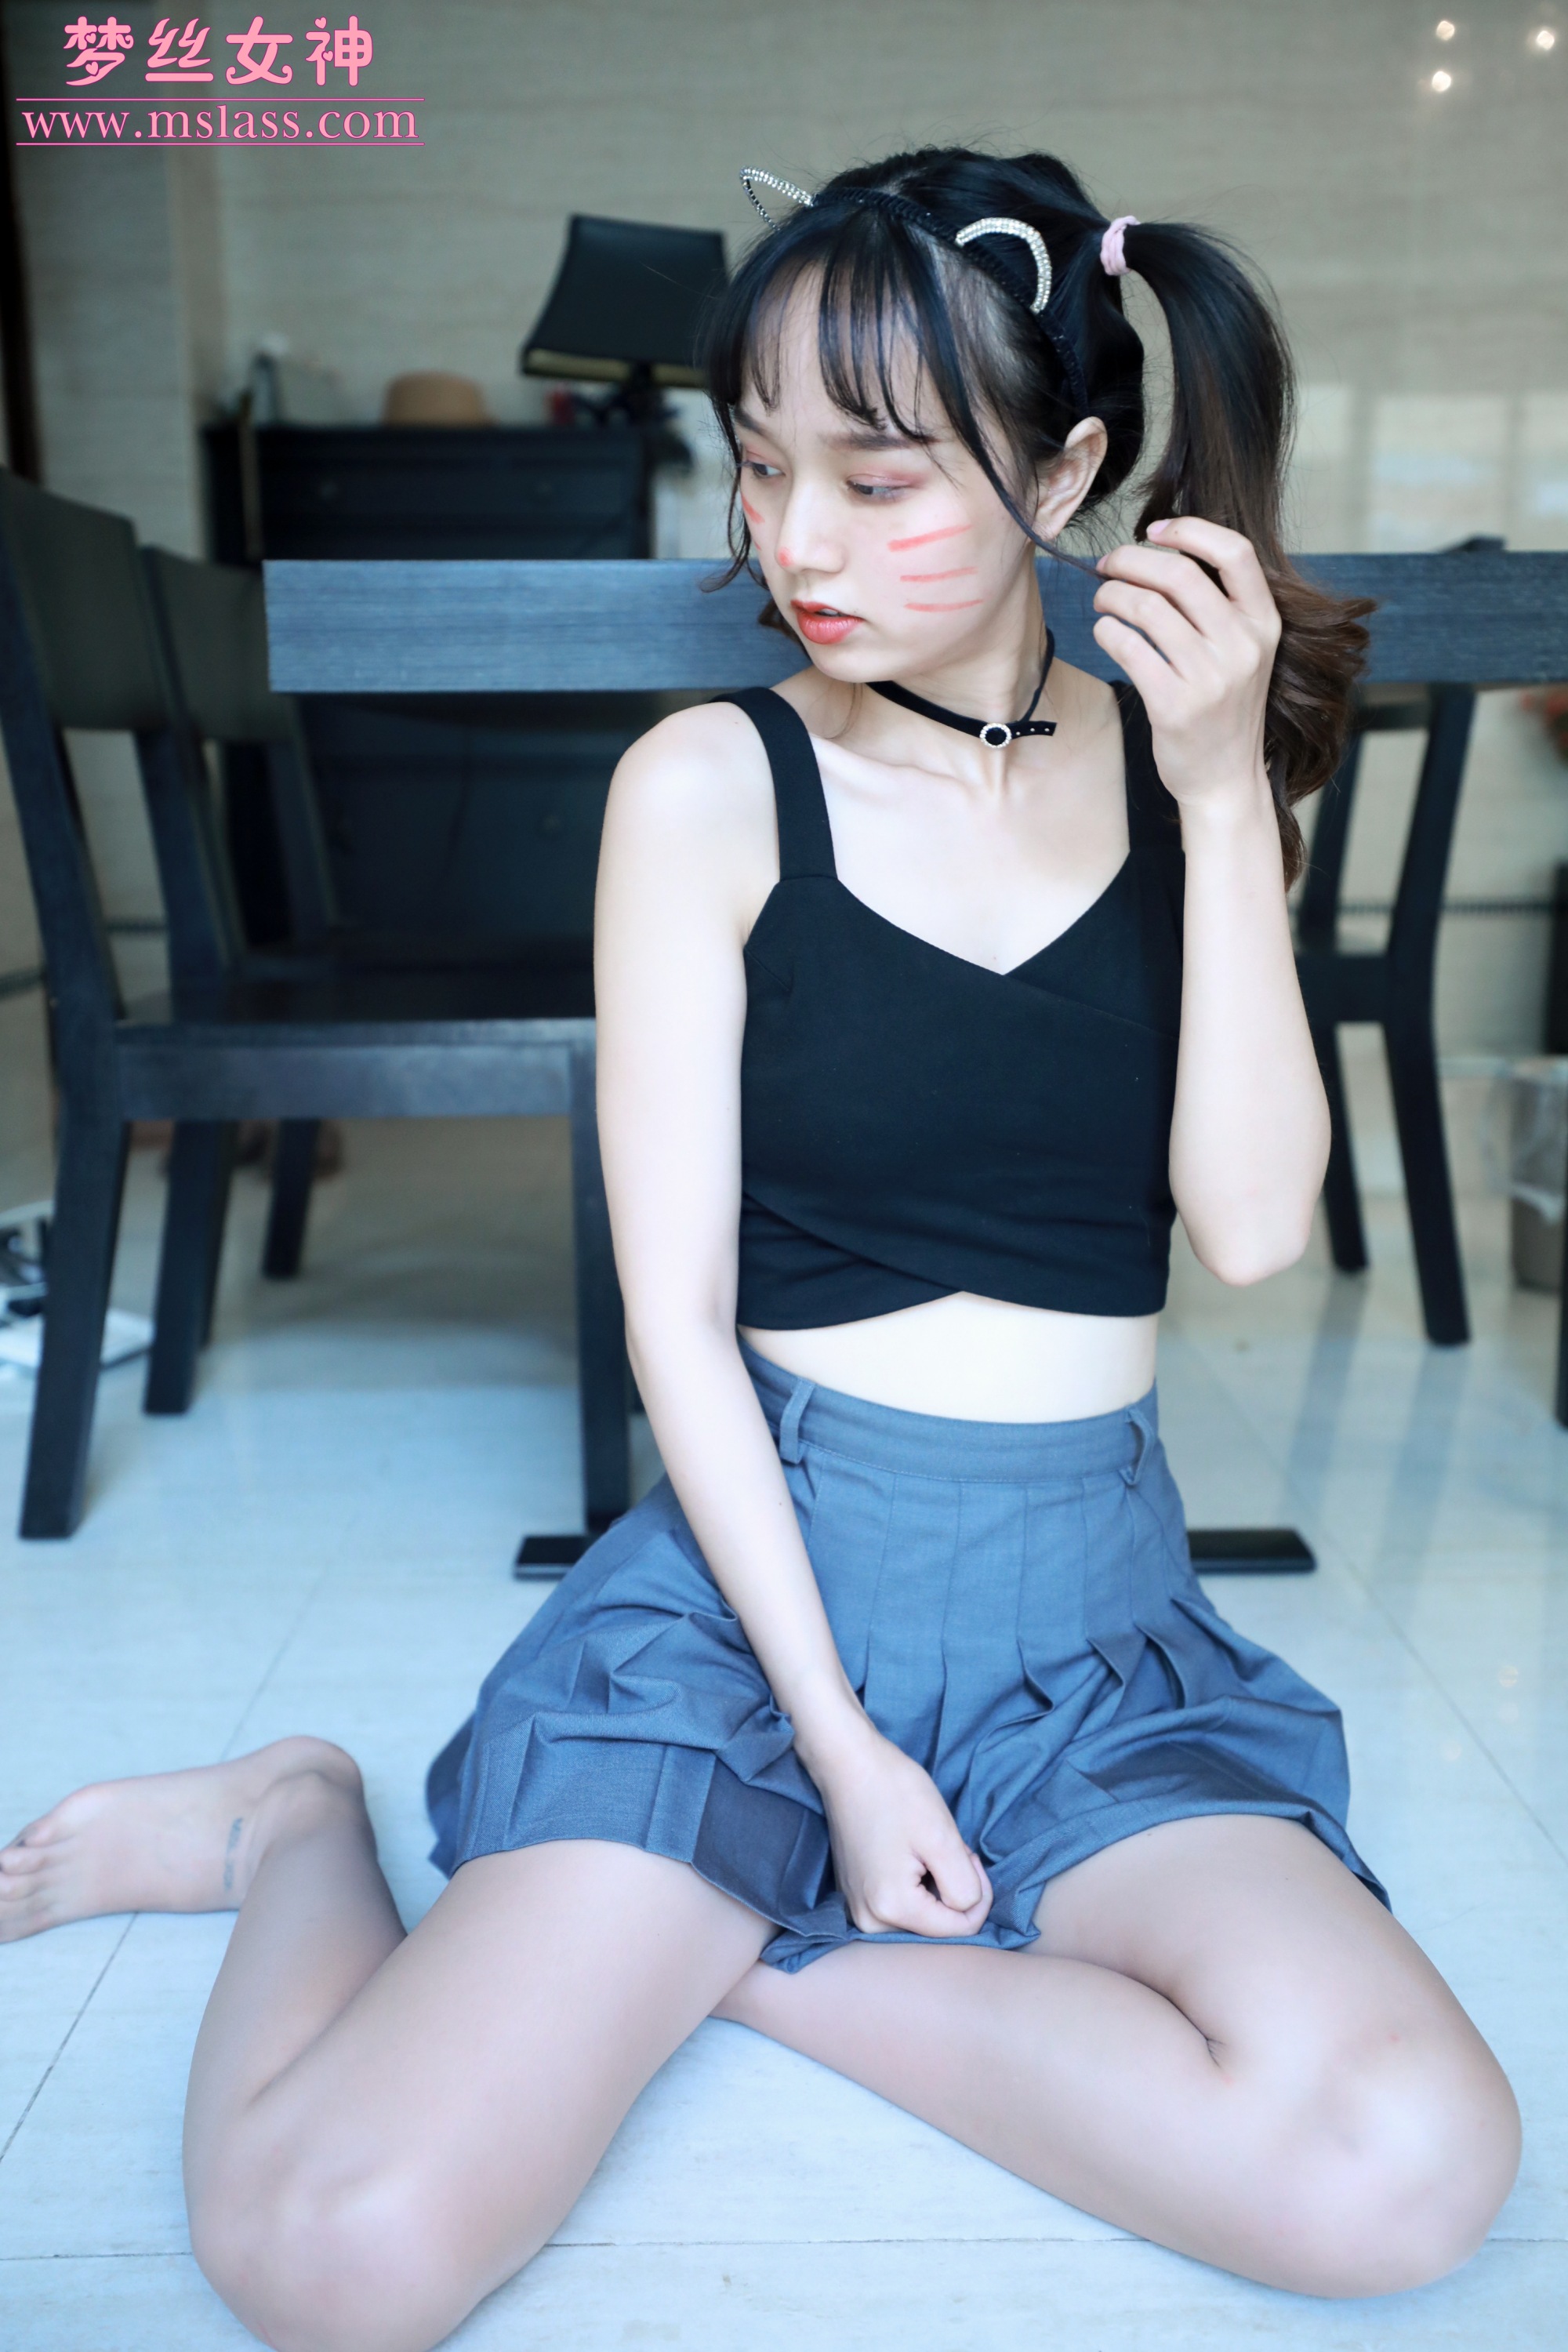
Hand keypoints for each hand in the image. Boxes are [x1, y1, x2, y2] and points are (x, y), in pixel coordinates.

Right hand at [801, 1714, 992, 1938]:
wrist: (848, 1764)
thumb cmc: (895, 1792)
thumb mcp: (943, 1838)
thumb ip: (964, 1886)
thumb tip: (968, 1908)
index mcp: (892, 1909)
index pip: (961, 1928)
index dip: (979, 1892)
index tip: (968, 1853)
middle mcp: (869, 1921)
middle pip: (938, 1924)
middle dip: (953, 1888)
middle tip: (944, 1846)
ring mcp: (857, 1909)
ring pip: (921, 1915)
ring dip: (934, 1885)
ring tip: (923, 1847)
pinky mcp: (854, 1895)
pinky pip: (900, 1904)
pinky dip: (914, 1884)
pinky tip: (905, 1852)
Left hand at [1091, 517, 1281, 814]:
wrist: (1225, 779)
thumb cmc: (1225, 709)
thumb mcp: (1243, 652)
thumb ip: (1221, 607)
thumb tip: (1164, 553)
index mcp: (1264, 623)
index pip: (1235, 552)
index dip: (1190, 530)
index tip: (1154, 531)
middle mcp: (1242, 645)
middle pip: (1178, 574)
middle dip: (1130, 560)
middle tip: (1107, 566)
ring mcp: (1210, 677)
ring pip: (1146, 607)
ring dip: (1111, 594)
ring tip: (1102, 600)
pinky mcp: (1174, 704)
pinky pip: (1128, 646)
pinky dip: (1107, 630)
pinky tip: (1105, 632)